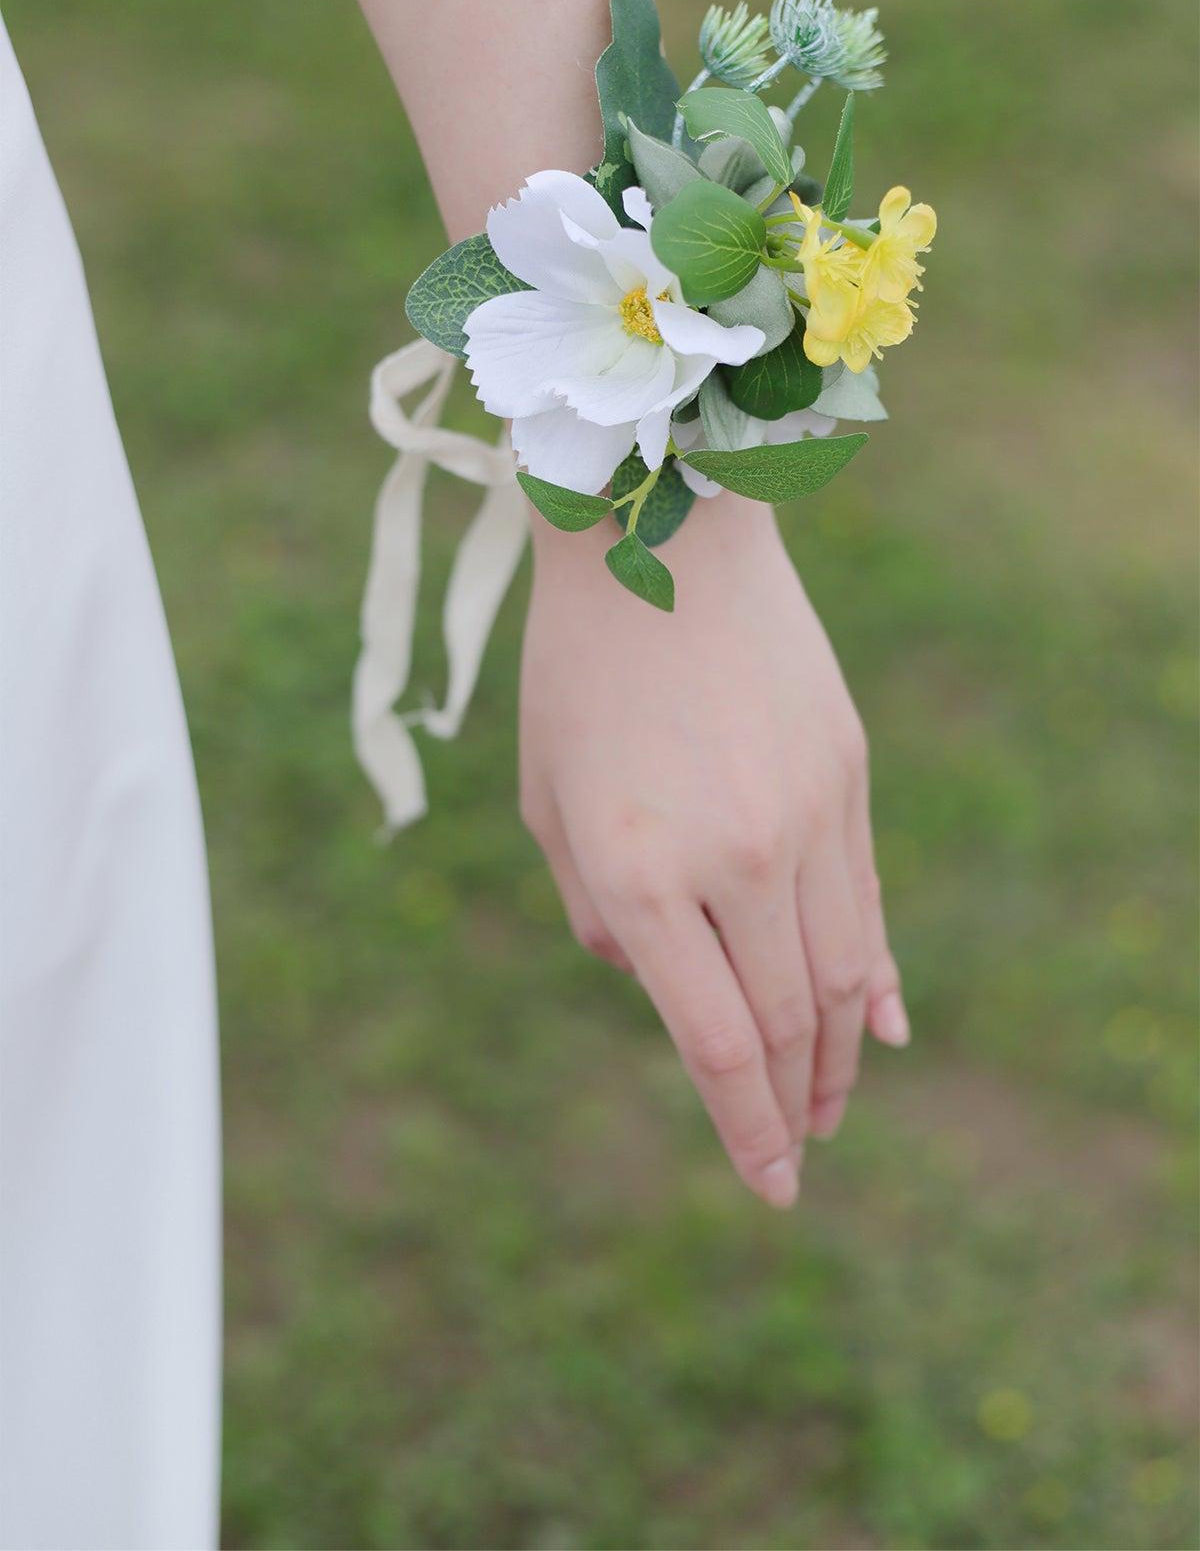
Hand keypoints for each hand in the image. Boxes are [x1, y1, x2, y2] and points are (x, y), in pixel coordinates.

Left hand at [519, 492, 909, 1208]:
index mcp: (636, 873)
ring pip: (838, 975)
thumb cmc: (576, 671)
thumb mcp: (548, 800)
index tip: (770, 1186)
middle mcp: (730, 859)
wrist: (662, 537)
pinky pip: (867, 902)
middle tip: (795, 1154)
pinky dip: (874, 974)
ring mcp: (803, 816)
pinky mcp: (847, 776)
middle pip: (783, 1025)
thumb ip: (596, 911)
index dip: (744, 1129)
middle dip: (790, 1107)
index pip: (712, 1044)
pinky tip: (880, 1024)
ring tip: (831, 1104)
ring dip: (836, 1055)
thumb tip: (655, 984)